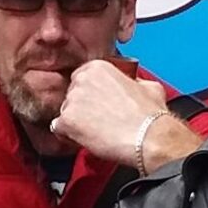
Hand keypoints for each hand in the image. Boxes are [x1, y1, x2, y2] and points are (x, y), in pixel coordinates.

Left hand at [54, 60, 176, 169]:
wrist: (147, 137)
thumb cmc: (149, 114)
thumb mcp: (149, 86)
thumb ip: (134, 82)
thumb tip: (135, 85)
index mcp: (98, 67)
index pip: (82, 78)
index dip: (90, 94)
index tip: (96, 103)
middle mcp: (81, 79)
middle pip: (71, 94)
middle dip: (81, 107)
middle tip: (97, 120)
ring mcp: (72, 100)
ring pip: (65, 112)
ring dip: (75, 122)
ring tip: (94, 132)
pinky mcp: (66, 121)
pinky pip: (58, 129)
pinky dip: (68, 136)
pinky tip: (84, 140)